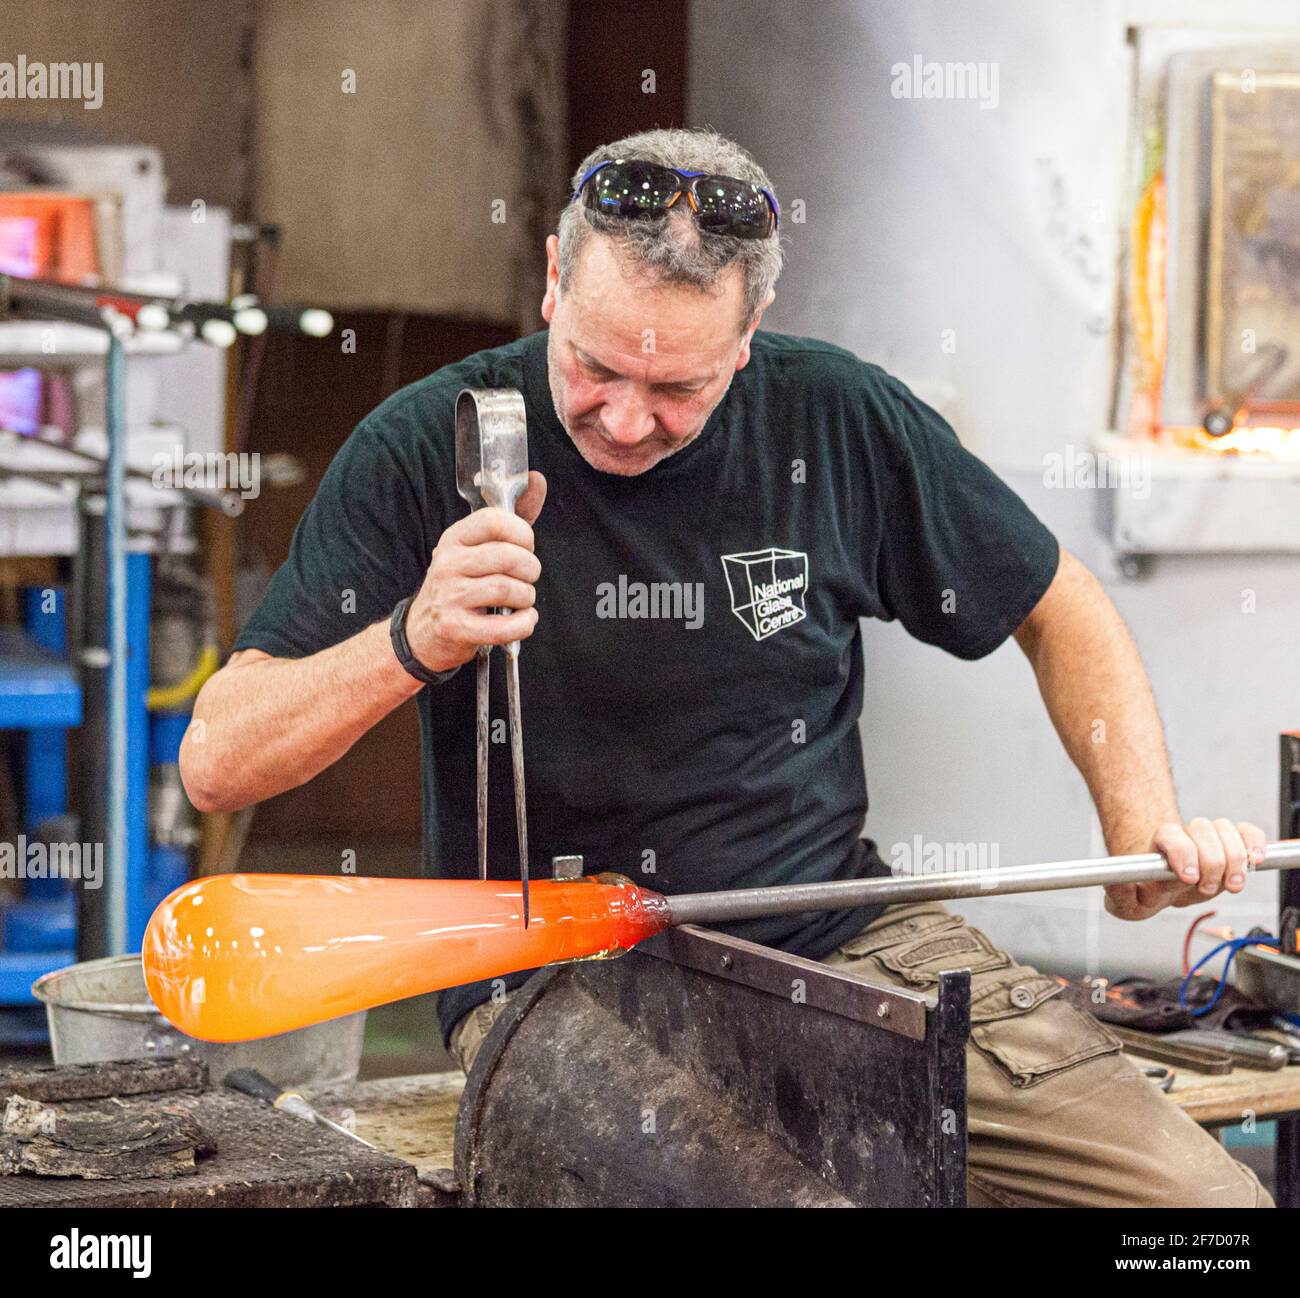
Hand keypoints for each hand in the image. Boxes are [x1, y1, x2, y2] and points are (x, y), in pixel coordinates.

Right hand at [405, 471, 546, 672]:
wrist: (425, 629)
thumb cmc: (462, 582)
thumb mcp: (479, 547)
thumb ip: (512, 516)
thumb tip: (536, 479)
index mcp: (455, 538)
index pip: (493, 520)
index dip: (522, 533)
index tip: (526, 545)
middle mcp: (448, 563)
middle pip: (507, 557)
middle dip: (530, 568)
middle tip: (528, 576)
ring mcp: (449, 596)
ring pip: (507, 590)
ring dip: (526, 596)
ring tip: (523, 599)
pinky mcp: (456, 627)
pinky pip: (502, 626)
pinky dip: (523, 623)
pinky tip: (524, 619)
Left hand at [1104, 818, 1267, 920]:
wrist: (1159, 885)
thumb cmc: (1144, 892)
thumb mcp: (1125, 902)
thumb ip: (1119, 896)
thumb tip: (1115, 886)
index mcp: (1158, 846)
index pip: (1170, 835)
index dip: (1182, 852)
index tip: (1188, 877)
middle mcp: (1184, 837)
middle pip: (1203, 829)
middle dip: (1211, 862)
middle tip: (1206, 888)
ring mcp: (1208, 840)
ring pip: (1225, 830)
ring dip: (1235, 859)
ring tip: (1231, 885)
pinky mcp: (1231, 845)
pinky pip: (1247, 832)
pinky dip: (1254, 844)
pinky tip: (1254, 861)